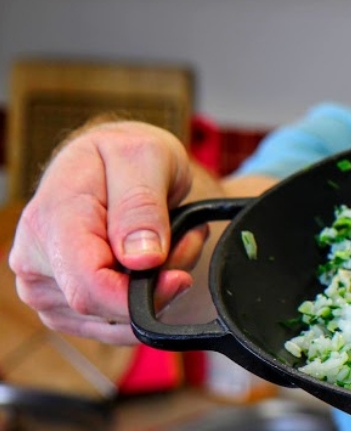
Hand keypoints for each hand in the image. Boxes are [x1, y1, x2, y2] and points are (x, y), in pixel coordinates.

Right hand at [7, 121, 206, 343]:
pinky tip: (153, 263)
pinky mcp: (61, 306)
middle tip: (186, 236)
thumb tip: (141, 259)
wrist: (114, 163)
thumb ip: (142, 206)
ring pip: (113, 320)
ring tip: (170, 240)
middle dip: (157, 282)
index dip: (138, 296)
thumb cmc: (128, 155)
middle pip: (104, 307)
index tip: (179, 278)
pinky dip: (142, 300)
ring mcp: (43, 288)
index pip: (88, 287)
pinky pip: (113, 324)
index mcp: (51, 221)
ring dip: (155, 289)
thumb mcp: (146, 158)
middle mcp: (34, 260)